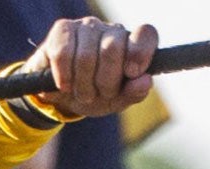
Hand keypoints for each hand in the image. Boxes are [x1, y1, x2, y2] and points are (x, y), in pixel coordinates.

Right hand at [23, 17, 155, 119]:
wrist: (65, 95)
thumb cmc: (97, 95)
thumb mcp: (117, 100)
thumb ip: (134, 93)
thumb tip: (145, 81)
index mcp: (132, 45)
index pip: (146, 34)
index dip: (140, 53)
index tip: (131, 73)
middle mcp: (112, 30)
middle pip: (112, 49)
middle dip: (105, 81)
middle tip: (100, 93)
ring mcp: (87, 26)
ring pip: (85, 56)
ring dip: (83, 85)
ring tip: (82, 93)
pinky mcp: (63, 28)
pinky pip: (63, 54)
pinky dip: (64, 77)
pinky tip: (66, 85)